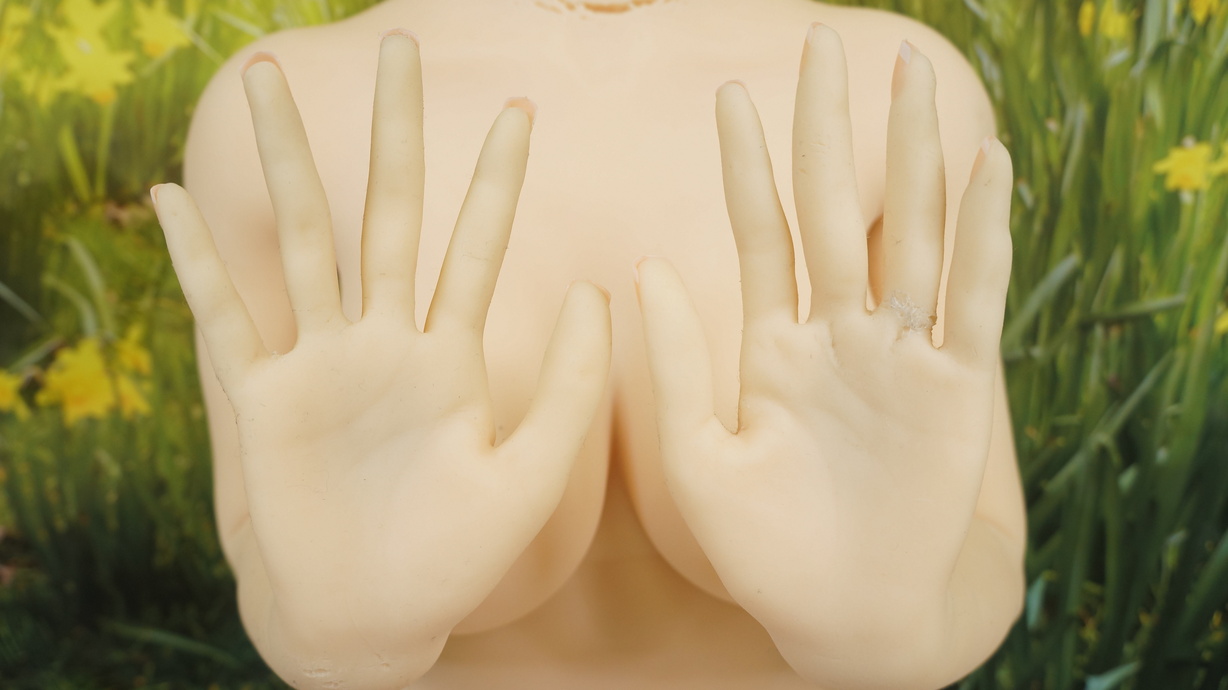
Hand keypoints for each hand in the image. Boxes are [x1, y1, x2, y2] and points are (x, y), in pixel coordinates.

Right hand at [152, 30, 609, 678]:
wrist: (376, 619)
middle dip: (393, 132)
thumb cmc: (456, 557)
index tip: (522, 110)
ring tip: (263, 78)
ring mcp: (319, 364)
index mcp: (451, 357)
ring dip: (285, 159)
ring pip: (302, 239)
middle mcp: (384, 343)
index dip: (497, 179)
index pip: (476, 245)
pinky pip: (222, 315)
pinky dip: (196, 257)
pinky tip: (172, 197)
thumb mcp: (532, 473)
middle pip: (387, 212)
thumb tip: (597, 286)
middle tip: (400, 47)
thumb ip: (571, 387)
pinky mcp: (262, 399)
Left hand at [635, 24, 1011, 678]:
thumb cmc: (766, 553)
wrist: (844, 617)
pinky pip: (976, 295)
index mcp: (774, 346)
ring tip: (905, 77)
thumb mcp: (702, 461)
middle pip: (838, 208)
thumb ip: (679, 367)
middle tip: (826, 43)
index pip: (761, 232)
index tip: (729, 94)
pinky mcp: (958, 387)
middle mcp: (839, 335)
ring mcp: (902, 355)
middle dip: (830, 128)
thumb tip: (643, 268)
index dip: (747, 164)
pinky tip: (987, 165)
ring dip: (912, 155)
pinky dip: (985, 233)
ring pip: (912, 232)